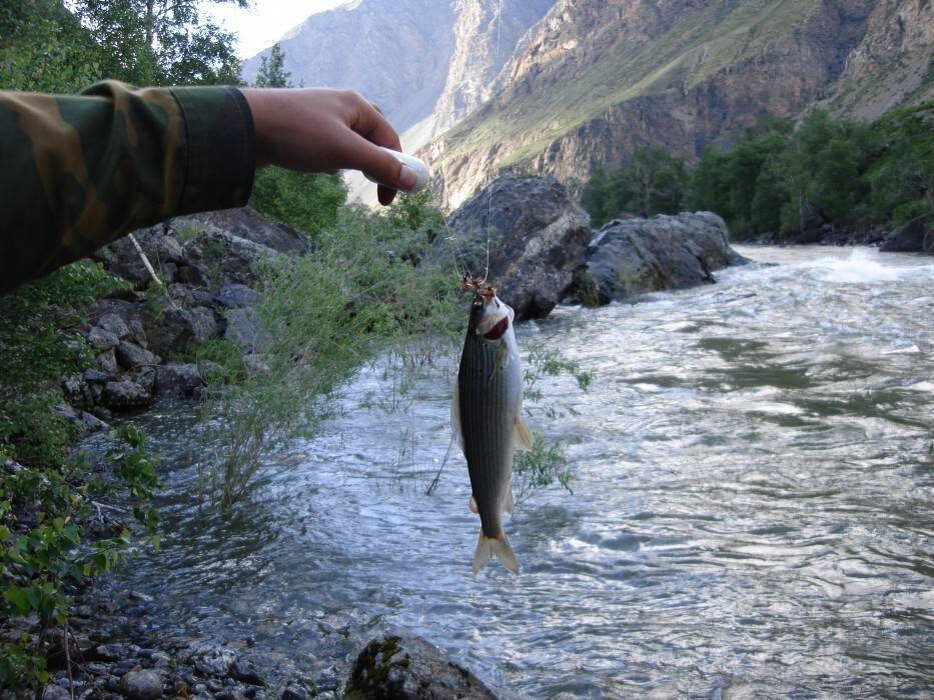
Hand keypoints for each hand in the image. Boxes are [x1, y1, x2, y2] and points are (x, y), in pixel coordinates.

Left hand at [240, 87, 415, 205]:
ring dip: (354, 161)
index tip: (390, 197)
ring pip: (350, 142)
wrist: (244, 126)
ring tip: (347, 175)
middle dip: (378, 162)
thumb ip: (380, 165)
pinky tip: (324, 168)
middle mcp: (341, 106)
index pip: (389, 138)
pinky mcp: (302, 128)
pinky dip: (333, 158)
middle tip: (376, 188)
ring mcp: (320, 116)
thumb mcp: (344, 152)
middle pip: (373, 136)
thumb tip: (413, 180)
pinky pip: (329, 144)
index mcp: (356, 105)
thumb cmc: (297, 134)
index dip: (396, 168)